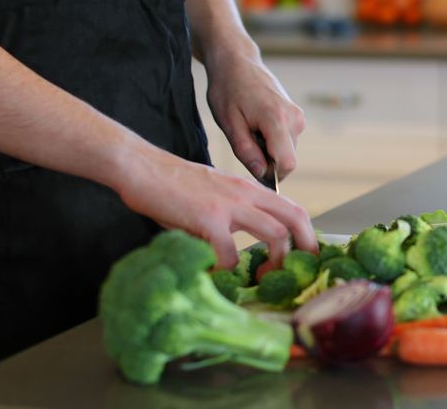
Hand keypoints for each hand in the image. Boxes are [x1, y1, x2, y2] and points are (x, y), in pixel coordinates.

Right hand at [115, 144, 315, 268]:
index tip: (300, 259)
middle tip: (296, 273)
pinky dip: (227, 270)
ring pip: (276, 234)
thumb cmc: (172, 186)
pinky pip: (230, 253)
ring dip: (274, 263)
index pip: (292, 209)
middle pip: (296, 218)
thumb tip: (239, 252)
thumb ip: (232, 217)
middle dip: (305, 248)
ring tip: (259, 279)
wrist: (141, 167)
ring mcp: (229, 204)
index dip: (305, 235)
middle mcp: (246, 194)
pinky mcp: (208, 217)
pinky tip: (214, 275)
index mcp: (249, 190)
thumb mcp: (213, 196)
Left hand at [205, 52, 304, 179]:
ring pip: (287, 150)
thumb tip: (261, 174)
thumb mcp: (229, 123)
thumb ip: (246, 151)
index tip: (251, 165)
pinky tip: (256, 125)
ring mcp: (298, 116)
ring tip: (249, 129)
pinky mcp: (297, 115)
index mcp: (277, 119)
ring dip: (267, 149)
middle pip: (286, 159)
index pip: (287, 164)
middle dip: (266, 160)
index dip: (270, 174)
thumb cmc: (228, 88)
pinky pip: (287, 140)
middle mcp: (294, 119)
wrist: (237, 61)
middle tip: (243, 140)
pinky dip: (271, 140)